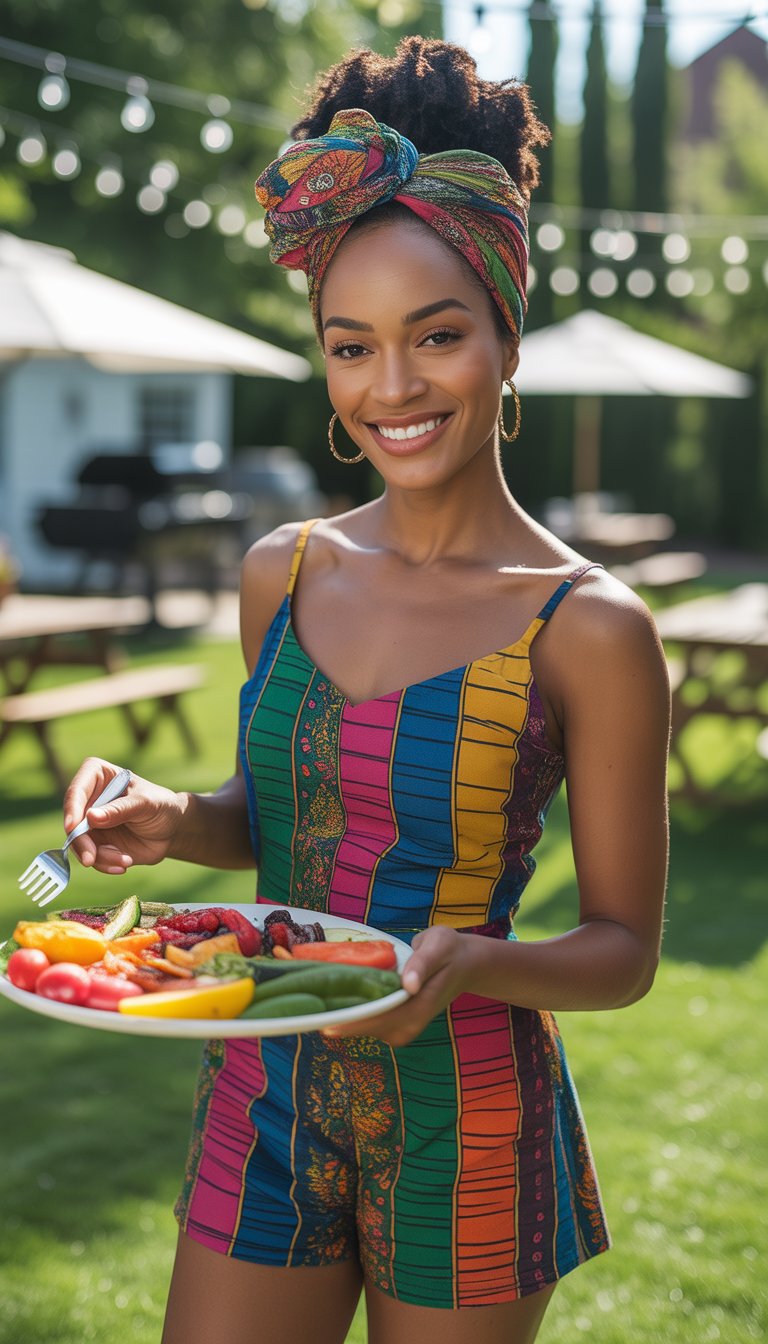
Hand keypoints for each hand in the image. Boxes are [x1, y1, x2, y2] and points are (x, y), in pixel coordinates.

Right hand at [63, 757, 186, 874]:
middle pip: (72, 821)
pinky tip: (123, 864)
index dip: (72, 808)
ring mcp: (89, 822)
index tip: (73, 827)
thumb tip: (90, 817)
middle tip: (92, 859)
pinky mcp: (95, 842)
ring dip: (98, 857)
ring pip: (78, 843)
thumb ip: (120, 810)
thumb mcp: (145, 804)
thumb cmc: (161, 805)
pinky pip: (91, 856)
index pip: (77, 790)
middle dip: (81, 842)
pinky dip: (104, 864)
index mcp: (98, 775)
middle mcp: (89, 798)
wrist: (172, 829)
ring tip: (124, 861)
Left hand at [325, 925, 475, 1047]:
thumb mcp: (439, 946)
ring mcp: (400, 1026)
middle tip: (306, 1006)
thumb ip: (423, 964)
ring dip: (339, 1013)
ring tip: (313, 996)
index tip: (324, 1024)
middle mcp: (407, 1024)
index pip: (380, 1019)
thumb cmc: (449, 950)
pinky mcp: (392, 1022)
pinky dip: (348, 1009)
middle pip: (365, 1027)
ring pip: (363, 1026)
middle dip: (337, 1017)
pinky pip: (366, 1020)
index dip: (352, 1022)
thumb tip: (408, 985)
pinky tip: (332, 996)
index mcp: (418, 1007)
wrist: (463, 963)